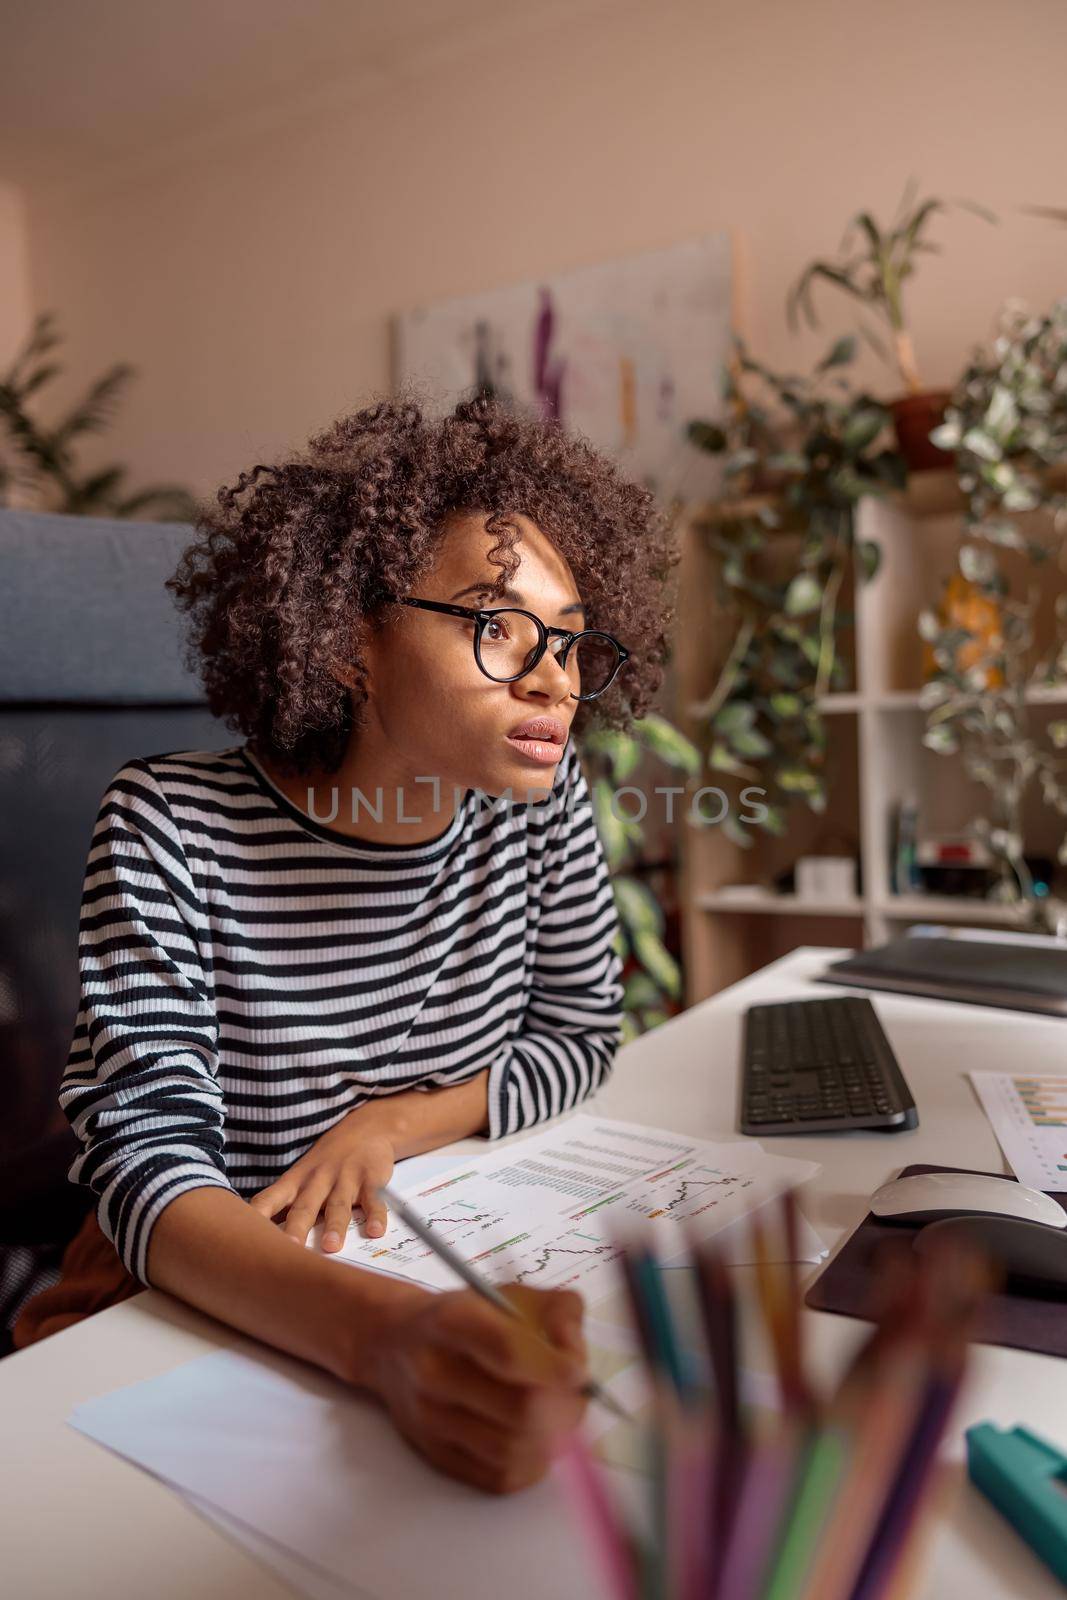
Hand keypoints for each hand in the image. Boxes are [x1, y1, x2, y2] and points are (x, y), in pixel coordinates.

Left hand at [248, 1110, 395, 1251]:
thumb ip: (283, 1208)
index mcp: (294, 1183)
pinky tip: (376, 1231)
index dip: (257, 1217)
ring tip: (331, 1246)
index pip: (270, 1200)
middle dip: (296, 1228)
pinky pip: (373, 1199)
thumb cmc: (324, 1166)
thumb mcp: (300, 1180)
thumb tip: (258, 1241)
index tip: (247, 1238)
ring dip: (334, 1225)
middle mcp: (317, 1181)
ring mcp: (344, 1178)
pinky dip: (376, 1215)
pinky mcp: (370, 1178)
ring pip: (338, 1205)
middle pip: (304, 1207)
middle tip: (288, 1248)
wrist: (364, 1130)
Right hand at [364, 1284, 588, 1493]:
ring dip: (551, 1440)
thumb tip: (575, 1358)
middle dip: (563, 1409)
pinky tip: (536, 1440)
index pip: (509, 1352)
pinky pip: (497, 1477)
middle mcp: (435, 1371)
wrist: (395, 1344)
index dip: (554, 1368)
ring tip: (559, 1418)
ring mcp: (431, 1419)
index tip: (578, 1373)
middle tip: (577, 1398)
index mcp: (453, 1321)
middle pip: (518, 1410)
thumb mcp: (511, 1294)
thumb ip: (558, 1311)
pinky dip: (530, 1465)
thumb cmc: (464, 1316)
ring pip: (511, 1450)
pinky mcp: (435, 1454)